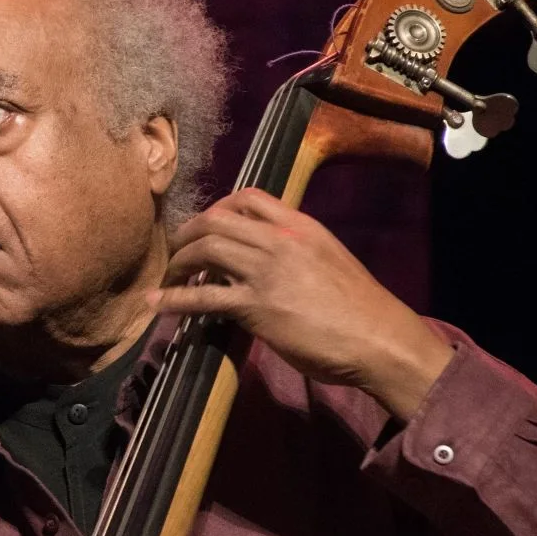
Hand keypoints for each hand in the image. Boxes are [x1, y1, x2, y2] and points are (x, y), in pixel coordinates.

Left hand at [152, 189, 453, 421]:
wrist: (380, 339)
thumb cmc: (359, 308)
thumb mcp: (328, 261)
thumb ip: (295, 252)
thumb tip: (264, 261)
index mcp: (301, 226)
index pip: (248, 197)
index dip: (216, 208)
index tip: (205, 226)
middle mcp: (280, 241)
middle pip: (216, 219)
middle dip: (187, 234)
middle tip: (176, 253)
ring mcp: (266, 272)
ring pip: (205, 249)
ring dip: (177, 263)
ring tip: (168, 278)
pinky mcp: (256, 307)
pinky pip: (202, 298)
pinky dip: (173, 299)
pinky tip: (156, 305)